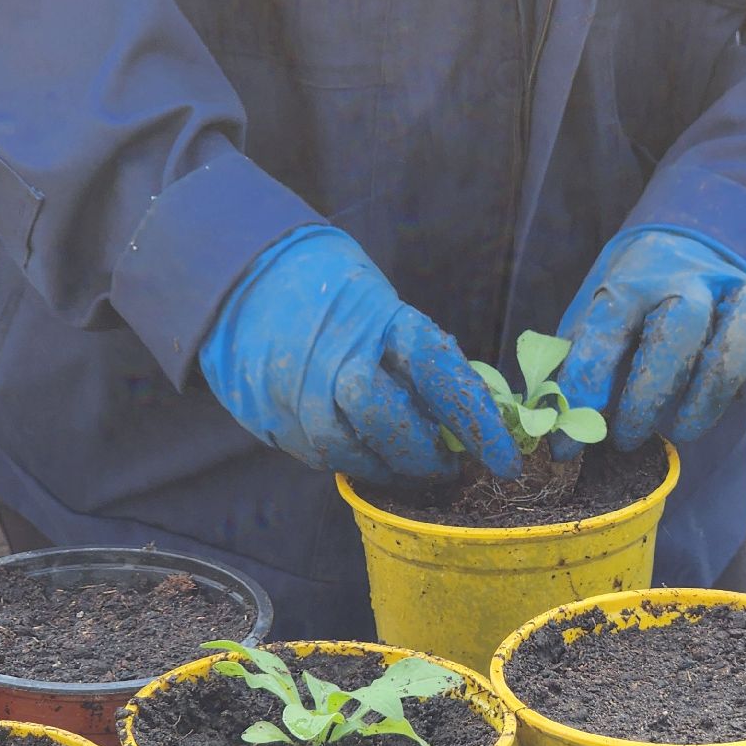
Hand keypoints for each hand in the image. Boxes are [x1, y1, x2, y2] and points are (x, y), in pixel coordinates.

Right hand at [199, 227, 520, 481]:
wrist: (240, 275)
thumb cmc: (329, 289)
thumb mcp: (378, 304)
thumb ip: (412, 356)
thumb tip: (463, 416)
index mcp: (376, 317)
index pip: (440, 372)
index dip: (477, 421)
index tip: (506, 460)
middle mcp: (334, 355)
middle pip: (388, 421)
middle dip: (423, 456)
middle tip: (447, 468)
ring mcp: (294, 390)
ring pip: (348, 452)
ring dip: (387, 470)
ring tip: (408, 470)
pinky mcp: (269, 417)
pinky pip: (317, 456)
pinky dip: (350, 463)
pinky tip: (366, 456)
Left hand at [554, 229, 745, 456]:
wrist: (688, 250)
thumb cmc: (632, 312)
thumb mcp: (595, 327)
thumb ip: (579, 368)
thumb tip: (552, 426)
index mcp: (632, 281)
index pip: (608, 327)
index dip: (585, 386)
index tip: (566, 442)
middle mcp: (690, 279)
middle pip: (680, 323)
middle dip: (651, 390)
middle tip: (628, 438)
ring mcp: (741, 291)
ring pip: (741, 326)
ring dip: (712, 387)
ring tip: (682, 432)